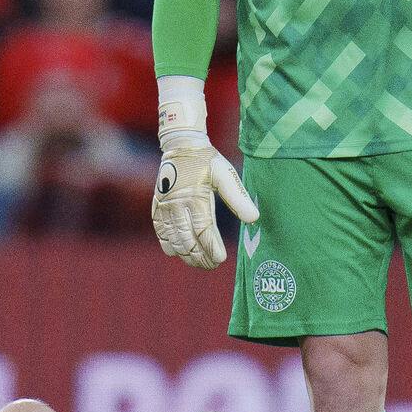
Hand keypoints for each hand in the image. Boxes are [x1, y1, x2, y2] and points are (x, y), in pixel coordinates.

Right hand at [152, 132, 259, 269]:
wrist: (181, 146)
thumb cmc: (207, 161)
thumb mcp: (225, 174)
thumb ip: (238, 197)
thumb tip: (254, 218)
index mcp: (195, 197)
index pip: (204, 231)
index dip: (212, 248)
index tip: (221, 259)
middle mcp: (177, 205)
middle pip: (187, 241)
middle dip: (200, 257)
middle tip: (213, 265)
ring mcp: (165, 207)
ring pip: (173, 240)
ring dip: (186, 255)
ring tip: (200, 263)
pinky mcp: (157, 207)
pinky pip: (161, 232)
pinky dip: (169, 245)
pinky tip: (179, 252)